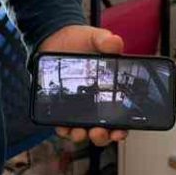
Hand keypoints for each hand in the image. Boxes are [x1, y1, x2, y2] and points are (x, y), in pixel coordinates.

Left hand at [38, 24, 128, 146]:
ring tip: (79, 132)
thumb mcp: (95, 38)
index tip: (120, 132)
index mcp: (109, 91)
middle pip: (101, 131)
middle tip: (100, 132)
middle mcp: (94, 104)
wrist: (54, 38)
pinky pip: (61, 124)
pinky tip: (63, 126)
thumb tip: (115, 43)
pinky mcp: (59, 107)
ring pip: (81, 131)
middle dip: (101, 137)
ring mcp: (76, 108)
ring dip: (81, 136)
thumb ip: (105, 41)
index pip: (120, 117)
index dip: (121, 129)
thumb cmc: (79, 41)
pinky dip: (62, 128)